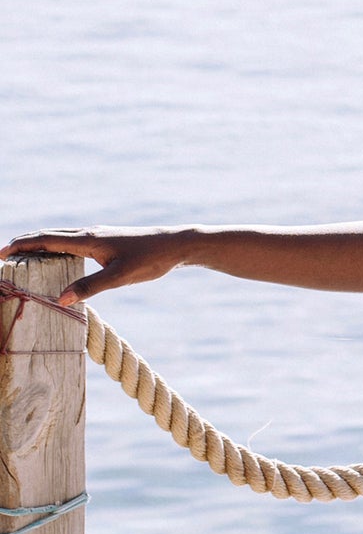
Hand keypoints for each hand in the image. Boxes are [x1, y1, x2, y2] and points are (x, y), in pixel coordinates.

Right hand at [0, 229, 189, 306]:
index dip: (22, 246)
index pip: (45, 240)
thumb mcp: (119, 277)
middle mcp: (88, 233)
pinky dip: (57, 246)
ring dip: (40, 243)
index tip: (1, 253)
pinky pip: (73, 241)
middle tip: (5, 255)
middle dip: (25, 243)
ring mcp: (98, 236)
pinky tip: (59, 257)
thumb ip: (90, 287)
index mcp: (87, 239)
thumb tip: (61, 299)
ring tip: (24, 255)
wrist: (175, 245)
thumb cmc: (150, 260)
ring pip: (60, 236)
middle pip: (48, 235)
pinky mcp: (106, 241)